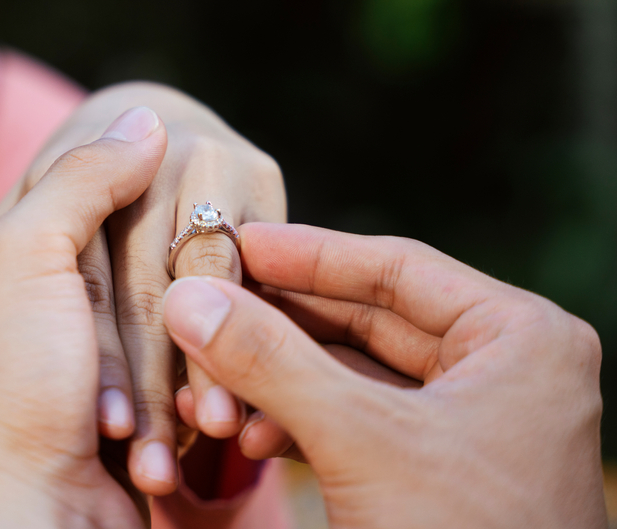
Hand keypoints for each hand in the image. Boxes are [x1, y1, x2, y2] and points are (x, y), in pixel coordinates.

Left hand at [0, 108, 165, 528]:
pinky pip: (198, 366)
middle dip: (142, 322)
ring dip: (176, 365)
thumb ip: (78, 178)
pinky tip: (211, 411)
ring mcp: (96, 370)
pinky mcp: (151, 412)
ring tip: (167, 404)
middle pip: (135, 269)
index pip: (78, 209)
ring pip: (174, 319)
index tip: (120, 267)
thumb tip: (145, 117)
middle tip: (131, 356)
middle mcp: (35, 321)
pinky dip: (202, 385)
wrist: (35, 528)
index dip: (111, 227)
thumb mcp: (19, 259)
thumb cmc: (9, 393)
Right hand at [163, 223, 606, 527]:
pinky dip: (302, 423)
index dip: (308, 254)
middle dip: (283, 325)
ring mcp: (473, 421)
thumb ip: (272, 362)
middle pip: (369, 319)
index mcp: (520, 338)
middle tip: (212, 304)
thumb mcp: (361, 442)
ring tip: (218, 386)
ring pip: (355, 374)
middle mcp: (504, 369)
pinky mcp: (441, 468)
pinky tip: (251, 436)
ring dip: (283, 380)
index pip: (397, 269)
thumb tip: (189, 299)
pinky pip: (359, 421)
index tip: (238, 242)